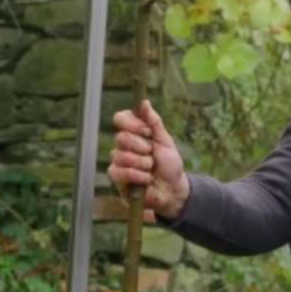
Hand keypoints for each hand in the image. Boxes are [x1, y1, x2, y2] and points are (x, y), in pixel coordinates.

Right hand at [107, 99, 189, 219]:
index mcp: (134, 132)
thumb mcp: (165, 141)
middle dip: (142, 148)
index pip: (120, 118)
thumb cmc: (170, 165)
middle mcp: (123, 145)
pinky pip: (118, 172)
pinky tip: (146, 180)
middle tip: (152, 155)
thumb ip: (154, 122)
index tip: (147, 132)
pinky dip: (137, 176)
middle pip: (121, 138)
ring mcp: (118, 161)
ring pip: (120, 156)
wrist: (173, 190)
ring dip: (142, 164)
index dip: (132, 124)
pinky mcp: (117, 178)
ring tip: (151, 170)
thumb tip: (144, 102)